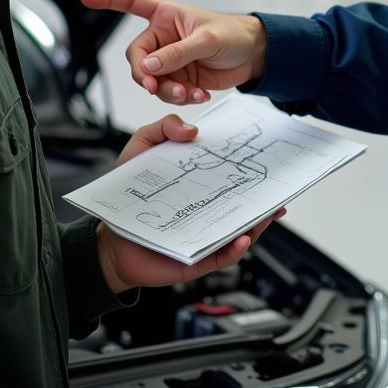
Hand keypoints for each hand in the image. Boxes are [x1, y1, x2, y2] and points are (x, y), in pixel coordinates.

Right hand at [81, 0, 267, 104]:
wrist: (254, 55)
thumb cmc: (233, 34)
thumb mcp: (206, 41)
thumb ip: (177, 53)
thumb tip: (149, 67)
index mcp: (166, 15)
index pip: (131, 2)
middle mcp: (163, 38)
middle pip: (137, 58)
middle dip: (144, 75)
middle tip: (154, 87)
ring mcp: (170, 60)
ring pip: (151, 80)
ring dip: (165, 91)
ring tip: (188, 93)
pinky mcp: (180, 78)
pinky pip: (168, 92)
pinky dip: (181, 97)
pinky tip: (199, 94)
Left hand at [94, 114, 284, 292]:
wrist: (108, 236)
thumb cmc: (125, 193)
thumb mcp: (142, 149)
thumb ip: (164, 129)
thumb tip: (193, 130)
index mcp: (200, 182)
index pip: (230, 173)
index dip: (250, 165)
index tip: (266, 156)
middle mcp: (207, 208)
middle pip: (243, 202)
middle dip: (265, 195)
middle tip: (279, 185)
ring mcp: (203, 234)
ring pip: (239, 229)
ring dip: (259, 222)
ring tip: (270, 211)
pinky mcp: (196, 259)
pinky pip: (221, 256)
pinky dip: (235, 249)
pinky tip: (242, 237)